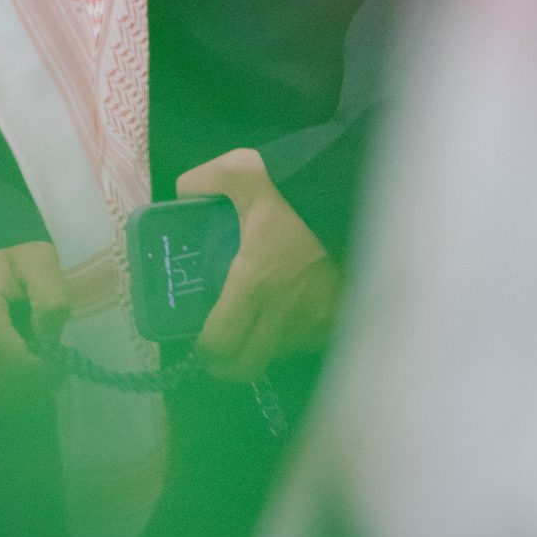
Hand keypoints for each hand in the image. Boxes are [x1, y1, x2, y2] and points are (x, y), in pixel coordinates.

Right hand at [0, 242, 67, 409]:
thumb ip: (52, 302)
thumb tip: (48, 345)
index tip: (60, 365)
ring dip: (8, 395)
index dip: (43, 375)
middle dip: (29, 388)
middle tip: (50, 375)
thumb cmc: (6, 255)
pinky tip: (2, 381)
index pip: (14, 367)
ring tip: (28, 377)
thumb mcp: (40, 263)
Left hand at [178, 148, 341, 382]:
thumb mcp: (240, 170)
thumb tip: (182, 194)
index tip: (200, 339)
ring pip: (281, 352)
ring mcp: (316, 315)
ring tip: (260, 319)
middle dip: (229, 362)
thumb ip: (204, 182)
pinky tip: (293, 310)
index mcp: (253, 282)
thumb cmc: (295, 184)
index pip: (221, 341)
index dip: (205, 347)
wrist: (355, 188)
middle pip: (248, 365)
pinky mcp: (341, 311)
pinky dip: (298, 332)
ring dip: (265, 344)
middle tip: (223, 343)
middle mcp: (284, 309)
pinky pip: (312, 337)